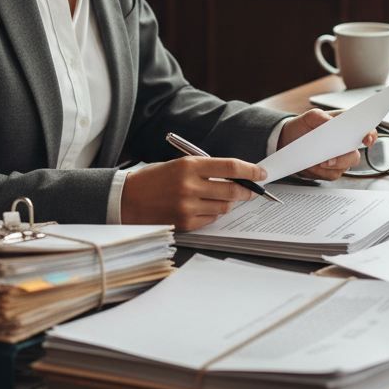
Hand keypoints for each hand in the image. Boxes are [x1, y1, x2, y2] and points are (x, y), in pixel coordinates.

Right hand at [120, 156, 265, 231]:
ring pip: (224, 206)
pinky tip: (206, 206)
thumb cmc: (155, 179)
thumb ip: (206, 170)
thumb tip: (236, 176)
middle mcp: (190, 186)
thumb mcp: (180, 165)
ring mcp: (188, 207)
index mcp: (189, 166)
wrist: (127, 199)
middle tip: (252, 190)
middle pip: (232, 189)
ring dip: (229, 202)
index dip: (250, 170)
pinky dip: (215, 213)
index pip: (230, 167)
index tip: (261, 173)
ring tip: (223, 197)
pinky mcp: (185, 223)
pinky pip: (212, 218)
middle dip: (247, 190)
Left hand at [277, 109, 377, 180]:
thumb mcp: (310, 116)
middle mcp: (346, 145)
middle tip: (329, 159)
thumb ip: (321, 117)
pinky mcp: (330, 171)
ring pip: (344, 168)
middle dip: (343, 158)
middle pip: (355, 156)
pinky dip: (320, 172)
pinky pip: (331, 175)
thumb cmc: (303, 126)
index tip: (366, 139)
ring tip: (316, 161)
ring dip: (329, 166)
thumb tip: (330, 124)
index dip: (371, 136)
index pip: (367, 131)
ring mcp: (339, 159)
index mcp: (346, 128)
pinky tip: (311, 166)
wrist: (288, 140)